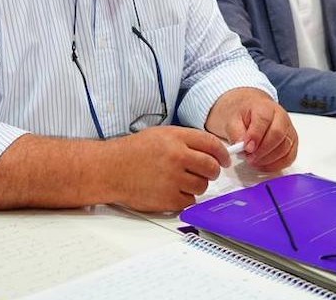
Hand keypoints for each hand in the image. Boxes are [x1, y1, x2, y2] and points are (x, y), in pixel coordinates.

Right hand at [107, 126, 228, 211]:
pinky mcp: (167, 198)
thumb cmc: (133, 152)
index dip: (222, 153)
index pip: (211, 144)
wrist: (110, 169)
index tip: (225, 159)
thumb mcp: (160, 134)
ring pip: (202, 186)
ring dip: (197, 185)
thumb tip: (211, 151)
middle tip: (208, 173)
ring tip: (182, 181)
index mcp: (176, 138)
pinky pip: (189, 201)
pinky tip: (173, 191)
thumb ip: (186, 140)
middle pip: (211, 167)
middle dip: (213, 171)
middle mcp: (176, 156)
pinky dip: (185, 198)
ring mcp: (172, 178)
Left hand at [207, 88, 296, 171]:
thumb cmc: (242, 114)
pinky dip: (276, 165)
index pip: (264, 120)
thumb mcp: (231, 120)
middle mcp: (280, 116)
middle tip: (249, 157)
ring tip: (253, 160)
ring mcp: (288, 130)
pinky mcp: (291, 143)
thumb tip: (241, 146)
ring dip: (268, 159)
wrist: (249, 111)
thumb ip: (235, 133)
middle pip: (278, 134)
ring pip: (285, 148)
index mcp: (265, 107)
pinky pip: (289, 157)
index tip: (246, 147)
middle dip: (262, 150)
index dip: (255, 136)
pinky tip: (263, 165)